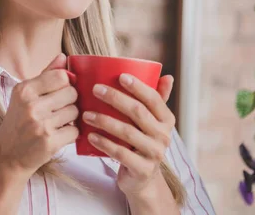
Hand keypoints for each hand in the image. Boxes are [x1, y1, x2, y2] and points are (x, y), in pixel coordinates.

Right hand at [0, 54, 78, 175]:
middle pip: (71, 92)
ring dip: (71, 118)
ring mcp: (40, 125)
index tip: (61, 91)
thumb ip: (45, 75)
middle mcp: (31, 106)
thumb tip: (63, 57)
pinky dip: (71, 134)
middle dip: (70, 101)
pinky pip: (75, 131)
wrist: (7, 157)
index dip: (66, 83)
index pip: (61, 76)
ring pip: (75, 111)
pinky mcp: (50, 142)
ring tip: (58, 122)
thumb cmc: (18, 123)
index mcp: (24, 90)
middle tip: (60, 109)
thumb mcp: (24, 96)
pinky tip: (59, 135)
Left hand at [81, 73, 175, 196]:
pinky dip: (104, 143)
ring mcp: (154, 154)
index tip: (120, 76)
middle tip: (96, 89)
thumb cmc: (142, 142)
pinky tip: (90, 136)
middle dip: (115, 98)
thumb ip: (157, 100)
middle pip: (138, 112)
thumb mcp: (151, 122)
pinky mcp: (142, 169)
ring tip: (86, 114)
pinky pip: (120, 153)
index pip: (154, 99)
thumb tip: (167, 76)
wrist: (142, 179)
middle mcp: (164, 136)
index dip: (138, 86)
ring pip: (127, 132)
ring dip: (104, 120)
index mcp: (166, 120)